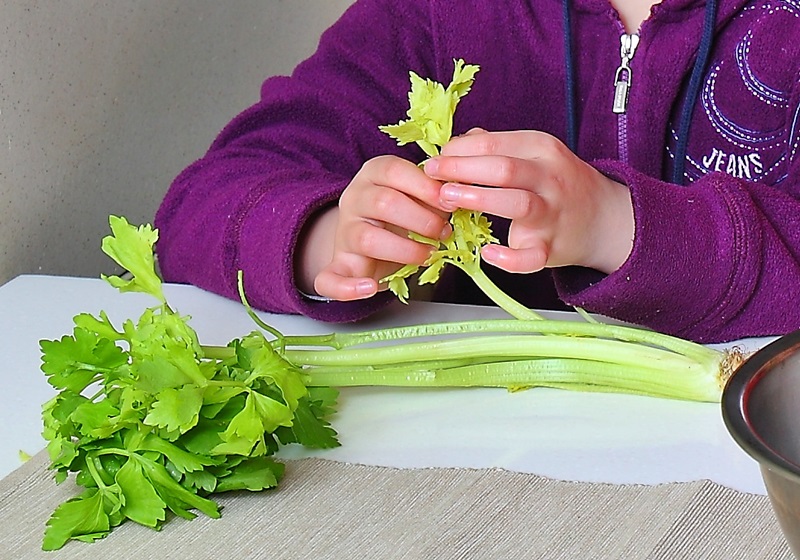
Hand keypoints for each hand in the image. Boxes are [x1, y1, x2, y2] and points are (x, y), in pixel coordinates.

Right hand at [298, 155, 450, 300]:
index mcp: (373, 175)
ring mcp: (344, 232)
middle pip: (383, 202)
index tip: (449, 202)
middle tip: (443, 232)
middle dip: (421, 219)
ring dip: (405, 249)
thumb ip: (432, 196)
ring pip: (366, 238)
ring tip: (427, 254)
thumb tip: (455, 198)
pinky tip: (370, 288)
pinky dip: (348, 288)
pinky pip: (329, 279)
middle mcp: (354, 199)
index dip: (425, 186)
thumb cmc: (401, 216)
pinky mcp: (339, 265)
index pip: (393, 170)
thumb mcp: (417, 198)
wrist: (369, 241)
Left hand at [423, 129, 633, 274]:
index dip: (458, 151)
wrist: (603, 218)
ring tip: (448, 200)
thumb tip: (456, 144)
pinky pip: (531, 256)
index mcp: (541, 149)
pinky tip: (488, 253)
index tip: (436, 160)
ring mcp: (553, 213)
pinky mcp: (551, 247)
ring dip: (478, 199)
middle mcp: (549, 178)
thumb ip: (496, 146)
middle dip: (462, 170)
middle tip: (432, 177)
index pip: (494, 144)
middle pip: (503, 168)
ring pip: (517, 203)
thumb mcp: (534, 153)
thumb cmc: (557, 184)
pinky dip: (509, 258)